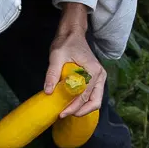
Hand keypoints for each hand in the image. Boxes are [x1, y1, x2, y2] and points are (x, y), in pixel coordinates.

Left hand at [46, 2, 105, 117]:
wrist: (73, 33)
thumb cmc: (66, 42)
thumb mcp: (56, 56)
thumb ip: (52, 74)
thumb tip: (48, 92)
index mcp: (94, 71)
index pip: (85, 95)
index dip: (73, 107)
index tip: (61, 113)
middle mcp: (100, 76)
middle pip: (95, 101)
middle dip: (81, 111)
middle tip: (64, 114)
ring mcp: (99, 77)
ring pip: (96, 100)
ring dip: (83, 109)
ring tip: (68, 111)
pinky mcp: (95, 78)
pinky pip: (92, 95)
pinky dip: (84, 103)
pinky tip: (71, 104)